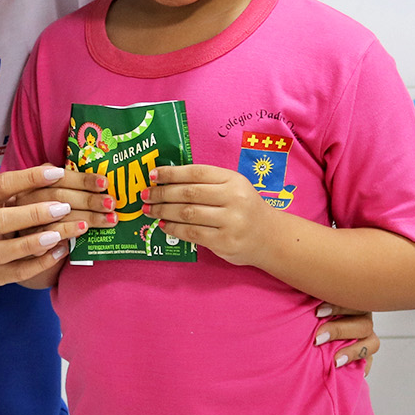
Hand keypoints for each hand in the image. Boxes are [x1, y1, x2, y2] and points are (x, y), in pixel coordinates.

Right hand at [0, 165, 98, 285]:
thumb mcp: (1, 197)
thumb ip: (25, 186)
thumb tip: (56, 171)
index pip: (2, 185)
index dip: (29, 178)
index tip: (58, 173)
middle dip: (33, 214)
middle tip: (63, 208)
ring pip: (3, 250)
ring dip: (32, 242)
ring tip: (60, 235)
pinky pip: (16, 272)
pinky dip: (40, 264)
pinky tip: (61, 252)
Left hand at [140, 164, 276, 267]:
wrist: (270, 237)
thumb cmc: (245, 209)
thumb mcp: (233, 188)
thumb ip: (207, 184)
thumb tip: (166, 182)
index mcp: (233, 180)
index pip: (196, 173)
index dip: (171, 173)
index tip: (153, 175)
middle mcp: (234, 198)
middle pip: (189, 193)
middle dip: (162, 194)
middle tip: (144, 195)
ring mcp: (230, 221)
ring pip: (188, 213)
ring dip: (163, 211)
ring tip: (148, 210)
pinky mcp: (225, 241)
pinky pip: (192, 233)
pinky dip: (174, 229)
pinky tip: (163, 225)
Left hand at [313, 303, 380, 376]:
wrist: (310, 332)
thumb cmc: (311, 313)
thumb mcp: (312, 303)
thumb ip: (311, 300)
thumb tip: (294, 286)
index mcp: (352, 301)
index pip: (352, 302)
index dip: (337, 307)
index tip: (317, 312)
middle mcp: (362, 318)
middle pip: (363, 324)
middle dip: (339, 331)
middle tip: (318, 339)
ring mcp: (366, 337)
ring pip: (372, 343)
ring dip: (353, 352)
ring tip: (335, 360)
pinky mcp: (365, 354)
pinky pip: (369, 361)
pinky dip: (362, 367)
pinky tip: (350, 372)